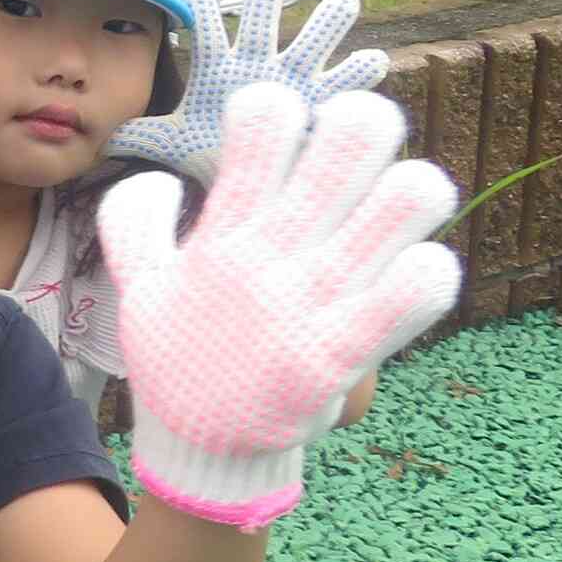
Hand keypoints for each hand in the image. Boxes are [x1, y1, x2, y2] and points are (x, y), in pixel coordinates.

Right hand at [100, 85, 457, 527]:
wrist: (199, 452)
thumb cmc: (180, 360)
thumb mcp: (138, 287)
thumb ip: (134, 224)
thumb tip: (158, 176)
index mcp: (226, 233)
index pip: (261, 121)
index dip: (283, 109)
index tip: (290, 138)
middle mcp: (272, 253)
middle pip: (351, 140)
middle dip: (368, 124)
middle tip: (366, 153)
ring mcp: (310, 301)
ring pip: (403, 203)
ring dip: (414, 193)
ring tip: (401, 212)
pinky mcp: (341, 353)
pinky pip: (409, 297)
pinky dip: (427, 276)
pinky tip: (418, 274)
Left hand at [107, 0, 387, 179]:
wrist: (248, 175)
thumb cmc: (209, 150)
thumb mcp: (171, 142)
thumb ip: (136, 135)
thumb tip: (96, 138)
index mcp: (219, 68)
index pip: (206, 33)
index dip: (200, 11)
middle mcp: (258, 64)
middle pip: (261, 22)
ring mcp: (294, 79)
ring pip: (313, 41)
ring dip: (328, 22)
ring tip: (343, 1)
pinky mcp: (323, 102)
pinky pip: (345, 84)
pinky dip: (359, 73)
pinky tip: (372, 60)